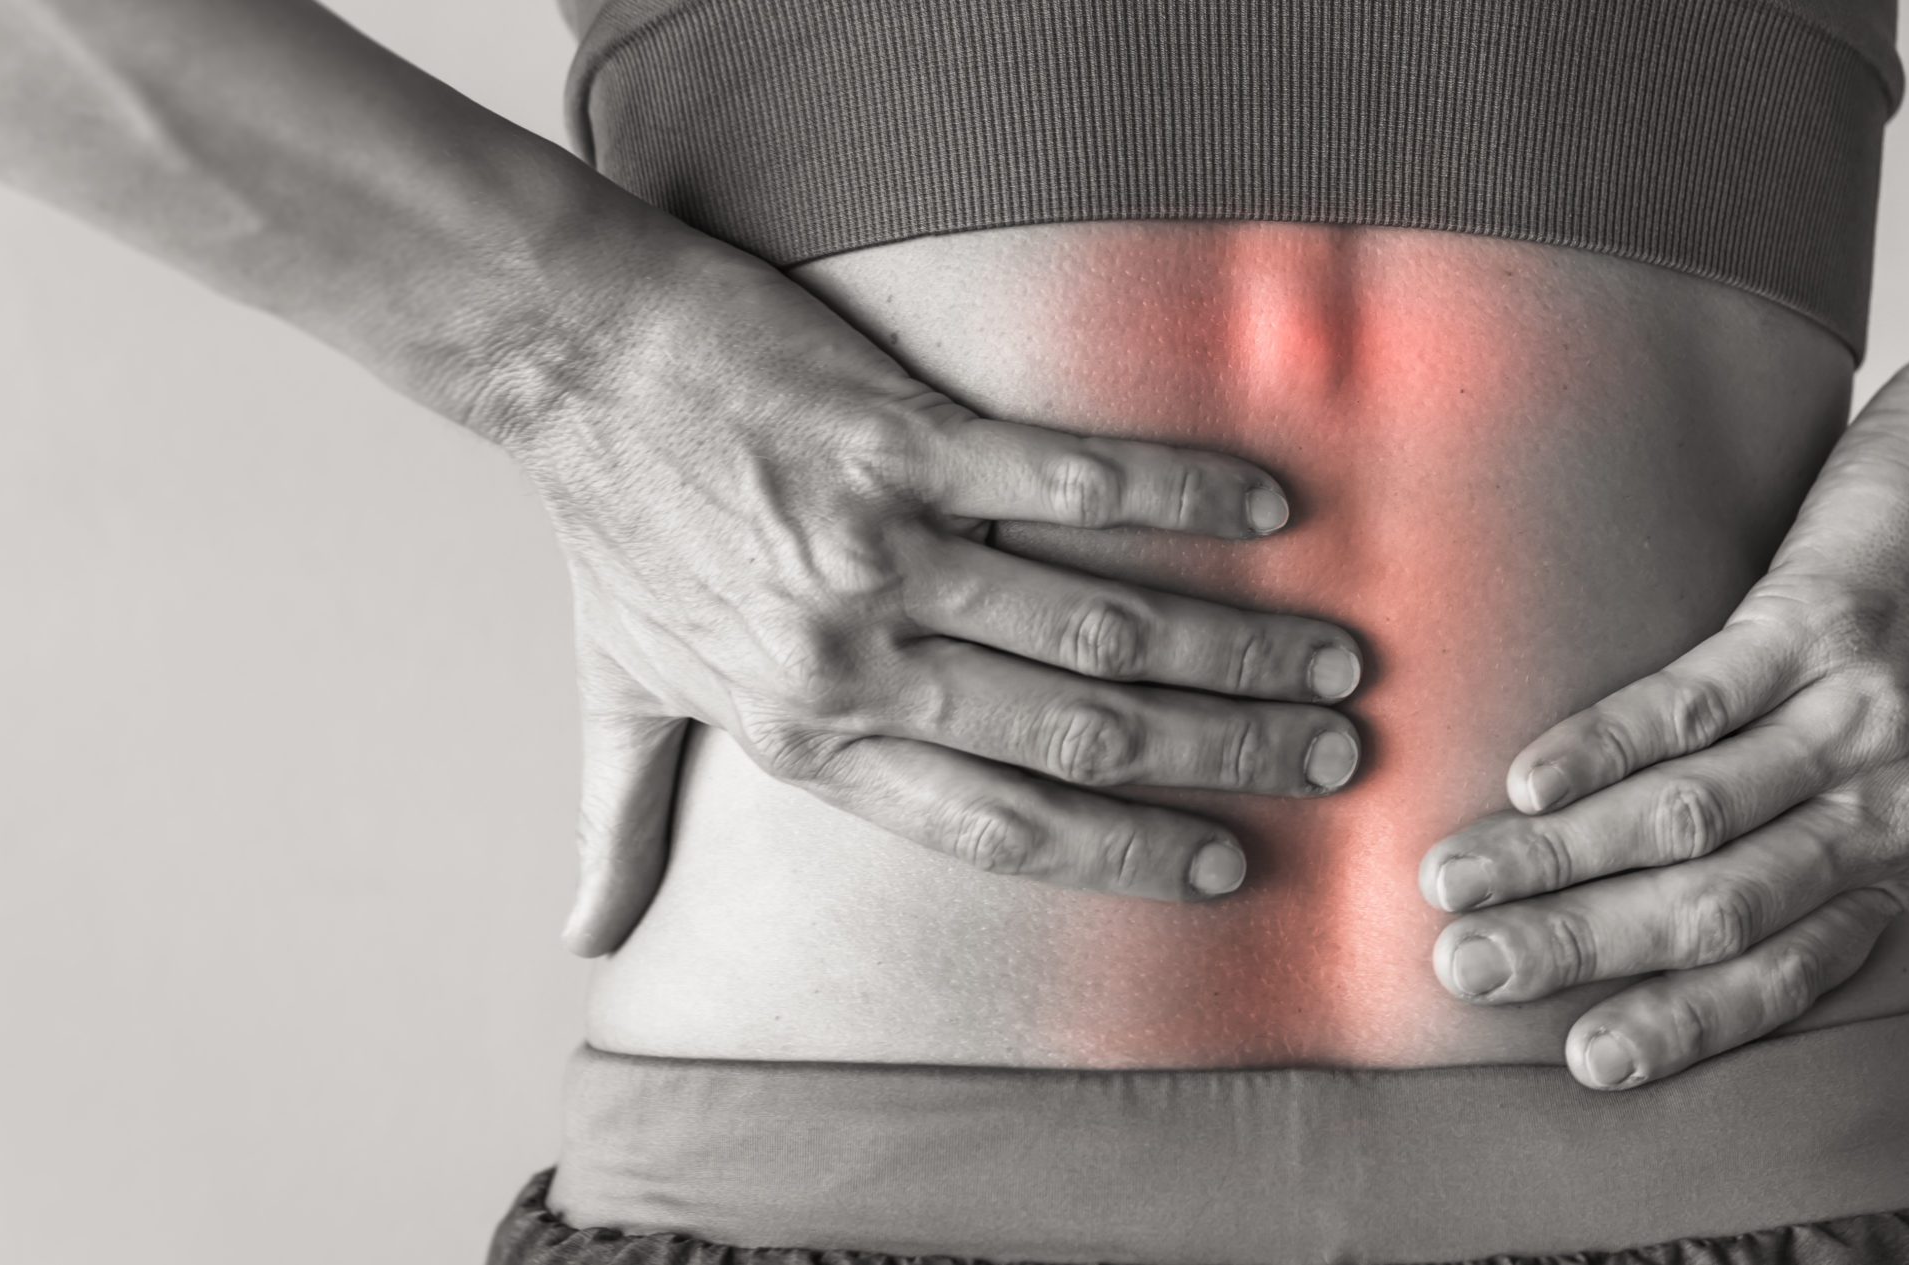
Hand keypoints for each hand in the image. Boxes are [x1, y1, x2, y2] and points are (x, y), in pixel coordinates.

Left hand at [483, 233, 1366, 955]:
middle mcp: (854, 659)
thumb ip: (625, 823)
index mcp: (804, 734)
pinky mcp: (896, 438)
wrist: (571, 362)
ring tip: (1334, 659)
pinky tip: (1267, 503)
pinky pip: (1069, 476)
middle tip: (1337, 758)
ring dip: (1236, 645)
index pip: (993, 826)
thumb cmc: (609, 527)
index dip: (1123, 853)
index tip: (1226, 867)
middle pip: (1081, 734)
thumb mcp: (617, 694)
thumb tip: (583, 943)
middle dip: (1226, 755)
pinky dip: (1180, 490)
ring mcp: (881, 549)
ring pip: (1100, 622)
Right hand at [1417, 338, 1908, 1088]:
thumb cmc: (1876, 636)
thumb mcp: (1846, 765)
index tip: (1582, 1064)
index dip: (1679, 1022)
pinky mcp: (1815, 623)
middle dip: (1579, 947)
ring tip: (1454, 876)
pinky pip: (1695, 703)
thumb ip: (1764, 842)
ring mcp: (1851, 715)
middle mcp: (1881, 806)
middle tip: (1466, 965)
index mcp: (1883, 862)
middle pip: (1714, 907)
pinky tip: (1523, 780)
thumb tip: (1608, 920)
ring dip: (1556, 859)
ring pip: (1689, 817)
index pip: (1778, 974)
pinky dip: (1599, 750)